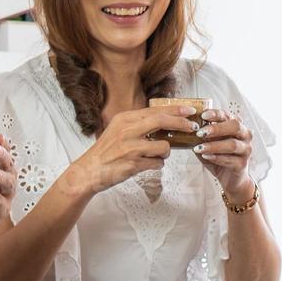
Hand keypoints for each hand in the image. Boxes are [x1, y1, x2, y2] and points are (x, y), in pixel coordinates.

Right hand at [61, 105, 197, 195]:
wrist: (89, 170)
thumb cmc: (107, 151)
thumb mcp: (119, 130)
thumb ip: (139, 124)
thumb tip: (166, 121)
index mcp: (125, 119)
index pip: (155, 110)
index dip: (175, 110)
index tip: (189, 110)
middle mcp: (128, 130)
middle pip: (162, 121)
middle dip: (181, 124)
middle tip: (192, 127)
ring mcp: (131, 147)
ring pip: (163, 146)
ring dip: (165, 152)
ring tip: (157, 154)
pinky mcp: (133, 164)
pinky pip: (157, 163)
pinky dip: (157, 164)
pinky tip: (148, 164)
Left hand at [191, 108, 254, 201]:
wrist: (230, 178)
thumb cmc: (219, 157)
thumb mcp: (210, 143)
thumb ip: (203, 136)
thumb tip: (188, 128)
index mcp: (236, 126)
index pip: (228, 115)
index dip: (216, 114)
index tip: (203, 115)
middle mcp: (245, 135)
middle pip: (235, 126)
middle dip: (217, 128)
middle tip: (200, 132)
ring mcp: (246, 150)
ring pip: (232, 144)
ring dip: (214, 145)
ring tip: (200, 148)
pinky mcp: (242, 164)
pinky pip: (230, 159)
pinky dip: (217, 158)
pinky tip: (206, 156)